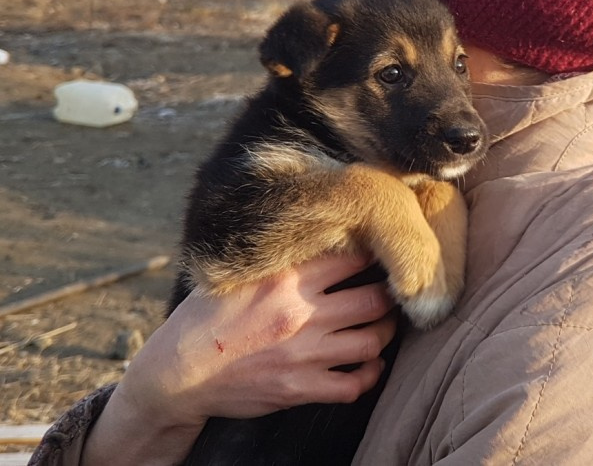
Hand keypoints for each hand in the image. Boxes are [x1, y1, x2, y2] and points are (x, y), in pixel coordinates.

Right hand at [84, 253, 396, 464]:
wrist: (177, 374)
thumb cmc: (205, 317)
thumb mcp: (235, 274)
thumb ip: (273, 255)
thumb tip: (303, 226)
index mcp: (286, 278)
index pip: (353, 257)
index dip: (374, 254)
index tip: (380, 255)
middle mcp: (301, 313)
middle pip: (375, 299)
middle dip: (390, 295)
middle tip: (391, 292)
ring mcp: (304, 354)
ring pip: (373, 341)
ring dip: (385, 333)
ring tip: (382, 326)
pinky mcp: (300, 388)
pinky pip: (354, 385)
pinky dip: (370, 375)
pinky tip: (369, 365)